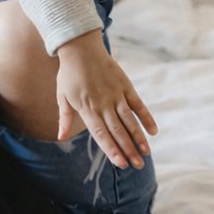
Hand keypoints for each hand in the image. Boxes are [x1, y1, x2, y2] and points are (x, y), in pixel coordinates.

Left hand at [55, 29, 156, 169]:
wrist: (80, 47)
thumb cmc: (69, 74)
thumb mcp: (62, 96)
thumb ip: (65, 118)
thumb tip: (61, 137)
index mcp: (86, 108)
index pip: (100, 133)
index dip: (111, 149)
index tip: (120, 163)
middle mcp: (103, 103)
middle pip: (117, 130)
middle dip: (128, 149)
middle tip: (137, 165)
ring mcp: (116, 94)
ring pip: (129, 120)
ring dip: (138, 137)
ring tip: (146, 154)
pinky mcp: (125, 85)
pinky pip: (138, 104)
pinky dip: (146, 117)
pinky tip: (153, 131)